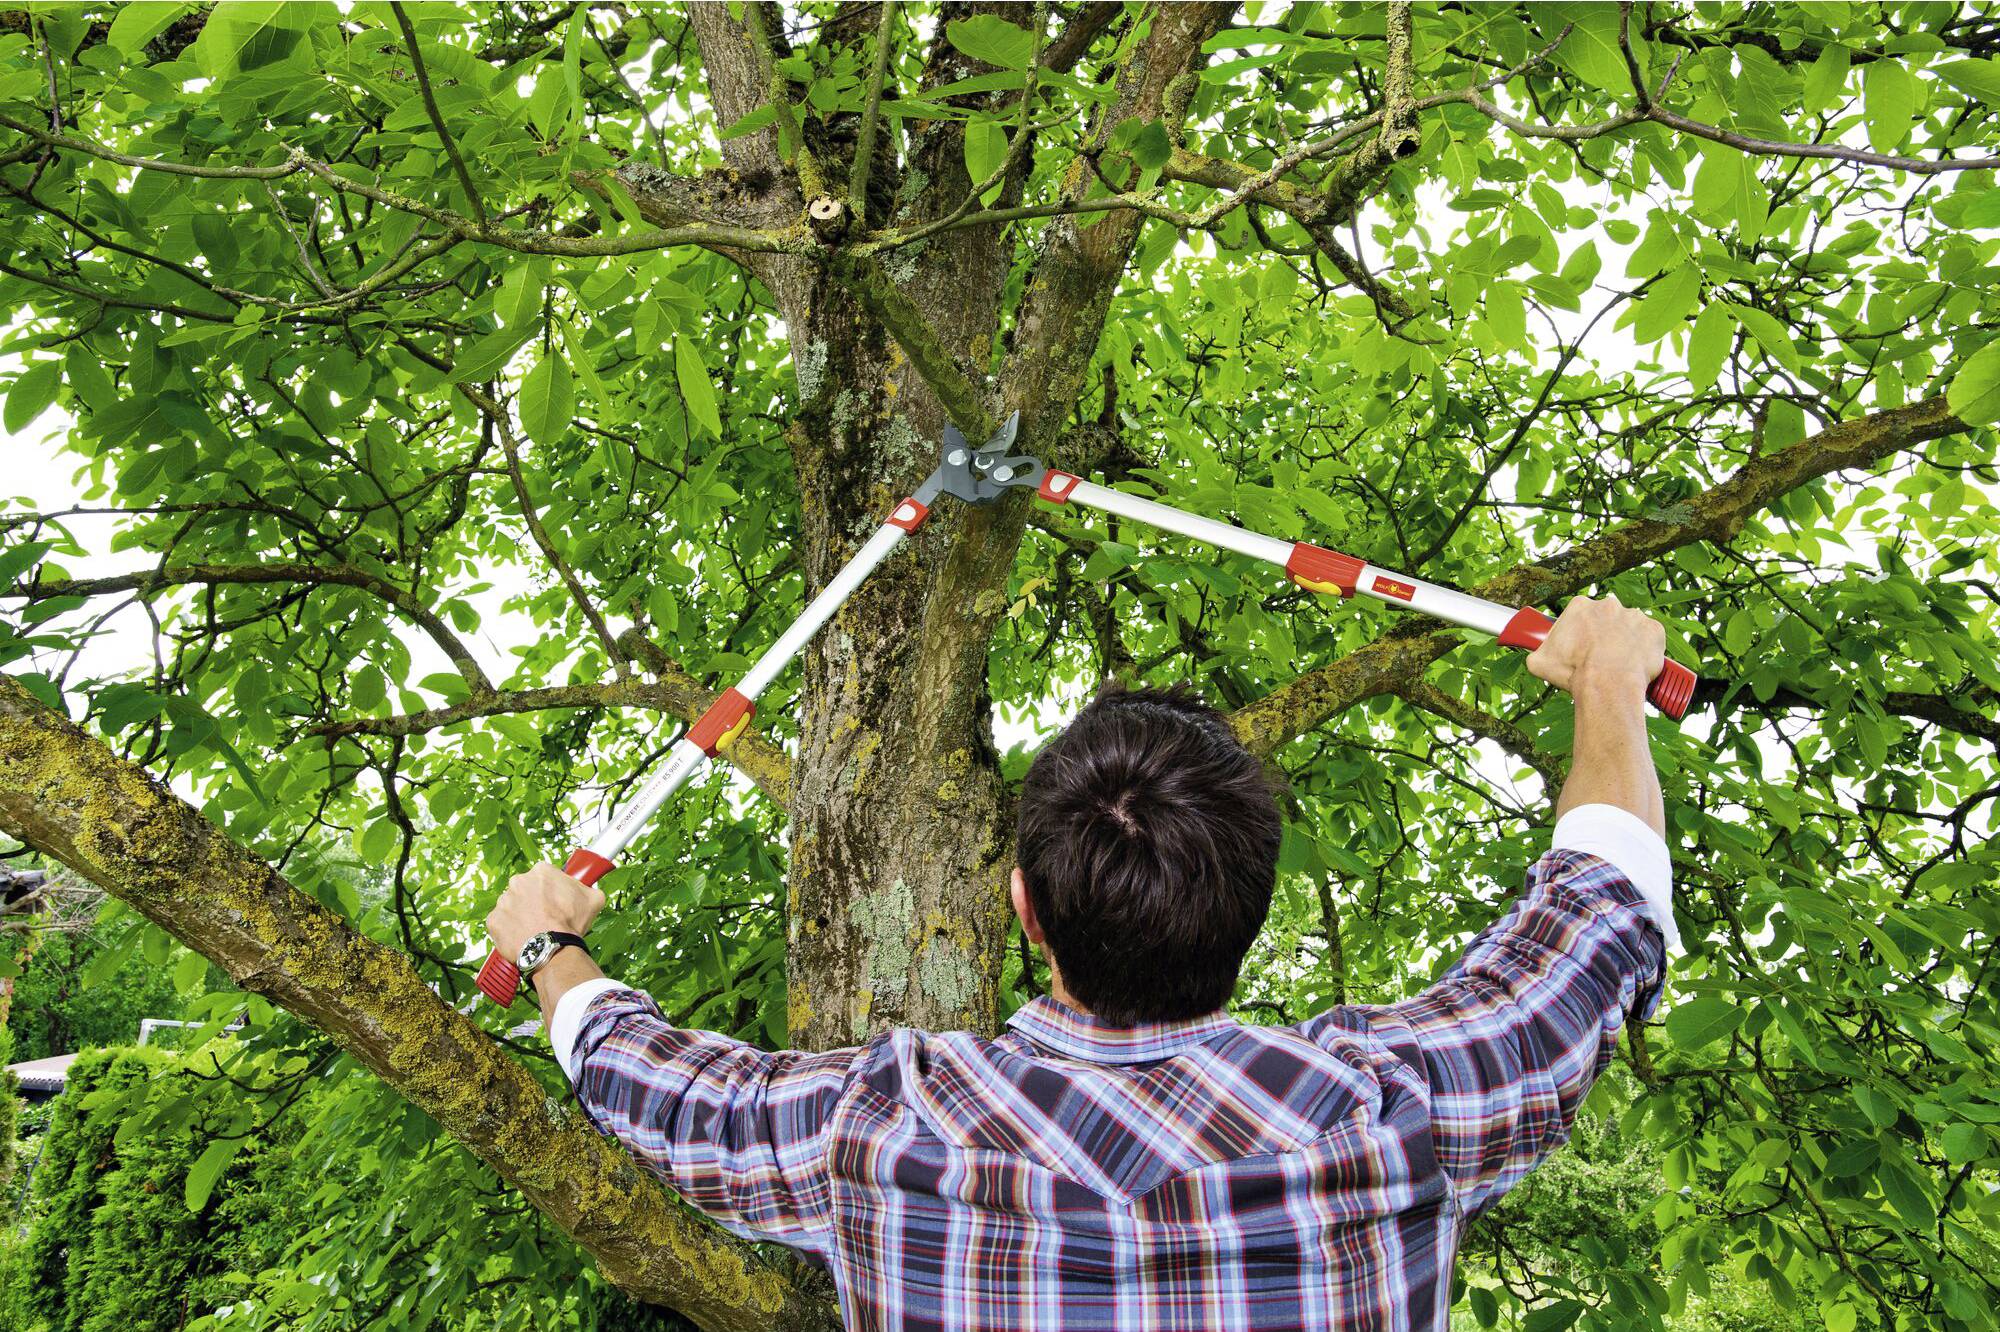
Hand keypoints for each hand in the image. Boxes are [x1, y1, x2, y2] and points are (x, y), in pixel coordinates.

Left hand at [486, 862, 605, 963]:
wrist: (551, 950)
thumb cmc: (569, 925)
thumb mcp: (593, 900)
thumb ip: (587, 888)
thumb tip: (588, 888)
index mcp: (541, 872)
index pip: (545, 875)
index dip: (552, 888)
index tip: (555, 899)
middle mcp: (519, 882)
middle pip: (526, 889)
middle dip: (534, 900)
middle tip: (546, 916)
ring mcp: (503, 901)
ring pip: (512, 906)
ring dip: (521, 915)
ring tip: (535, 929)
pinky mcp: (494, 920)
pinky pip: (501, 922)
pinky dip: (510, 929)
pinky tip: (523, 936)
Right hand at [1525, 594, 1665, 698]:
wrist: (1608, 684)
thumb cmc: (1575, 673)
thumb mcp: (1540, 662)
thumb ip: (1538, 651)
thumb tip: (1535, 655)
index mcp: (1580, 607)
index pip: (1578, 614)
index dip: (1578, 632)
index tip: (1579, 645)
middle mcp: (1608, 605)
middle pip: (1605, 619)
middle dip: (1603, 635)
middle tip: (1598, 658)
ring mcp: (1634, 616)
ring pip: (1629, 628)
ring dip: (1624, 642)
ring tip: (1618, 665)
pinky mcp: (1654, 630)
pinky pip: (1650, 638)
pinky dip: (1645, 649)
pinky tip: (1635, 664)